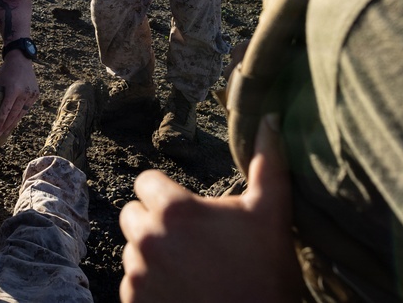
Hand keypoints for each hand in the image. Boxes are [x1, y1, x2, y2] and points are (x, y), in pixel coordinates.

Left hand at [0, 51, 38, 135]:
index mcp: (14, 89)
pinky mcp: (36, 95)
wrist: (21, 60)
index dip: (0, 121)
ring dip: (13, 123)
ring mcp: (32, 94)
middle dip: (6, 125)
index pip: (6, 110)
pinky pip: (27, 108)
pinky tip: (14, 121)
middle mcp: (25, 93)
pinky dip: (20, 114)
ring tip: (6, 131)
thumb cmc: (6, 71)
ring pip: (22, 113)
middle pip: (15, 114)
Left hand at [119, 114, 302, 302]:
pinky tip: (181, 291)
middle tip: (191, 240)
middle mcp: (148, 239)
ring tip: (190, 269)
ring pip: (133, 251)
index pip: (145, 182)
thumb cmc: (267, 272)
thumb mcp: (271, 213)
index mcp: (174, 209)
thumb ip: (267, 161)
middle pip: (133, 214)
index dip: (167, 193)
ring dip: (153, 256)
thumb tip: (269, 117)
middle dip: (155, 222)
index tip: (190, 210)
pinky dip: (150, 287)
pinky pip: (132, 285)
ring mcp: (138, 275)